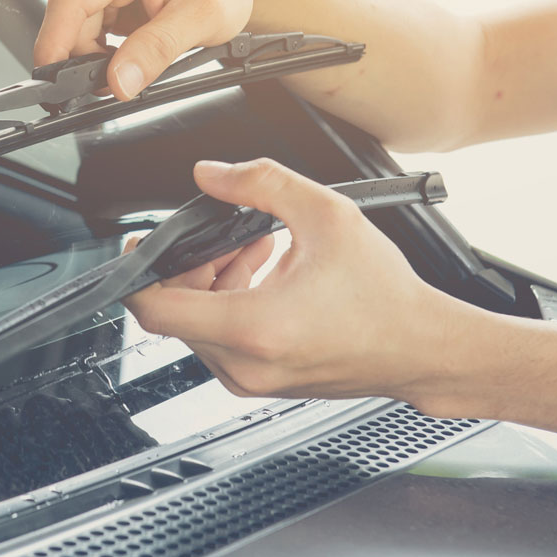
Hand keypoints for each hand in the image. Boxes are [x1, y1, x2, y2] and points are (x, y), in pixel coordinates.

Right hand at [33, 0, 260, 99]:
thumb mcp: (202, 20)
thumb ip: (157, 51)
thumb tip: (118, 81)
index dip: (55, 41)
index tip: (51, 77)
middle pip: (70, 13)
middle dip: (86, 53)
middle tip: (120, 77)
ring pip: (72, 18)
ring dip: (93, 46)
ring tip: (134, 50)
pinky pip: (81, 16)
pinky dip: (97, 38)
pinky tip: (126, 39)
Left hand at [122, 158, 458, 404]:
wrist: (424, 350)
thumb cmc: (386, 298)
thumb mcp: (325, 215)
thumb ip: (260, 183)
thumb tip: (211, 173)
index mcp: (251, 328)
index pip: (153, 310)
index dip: (133, 274)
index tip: (138, 249)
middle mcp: (244, 364)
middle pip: (174, 311)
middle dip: (187, 266)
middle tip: (220, 238)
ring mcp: (251, 380)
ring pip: (196, 326)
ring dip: (209, 282)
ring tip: (250, 249)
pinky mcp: (261, 383)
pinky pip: (220, 340)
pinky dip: (227, 304)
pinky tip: (261, 273)